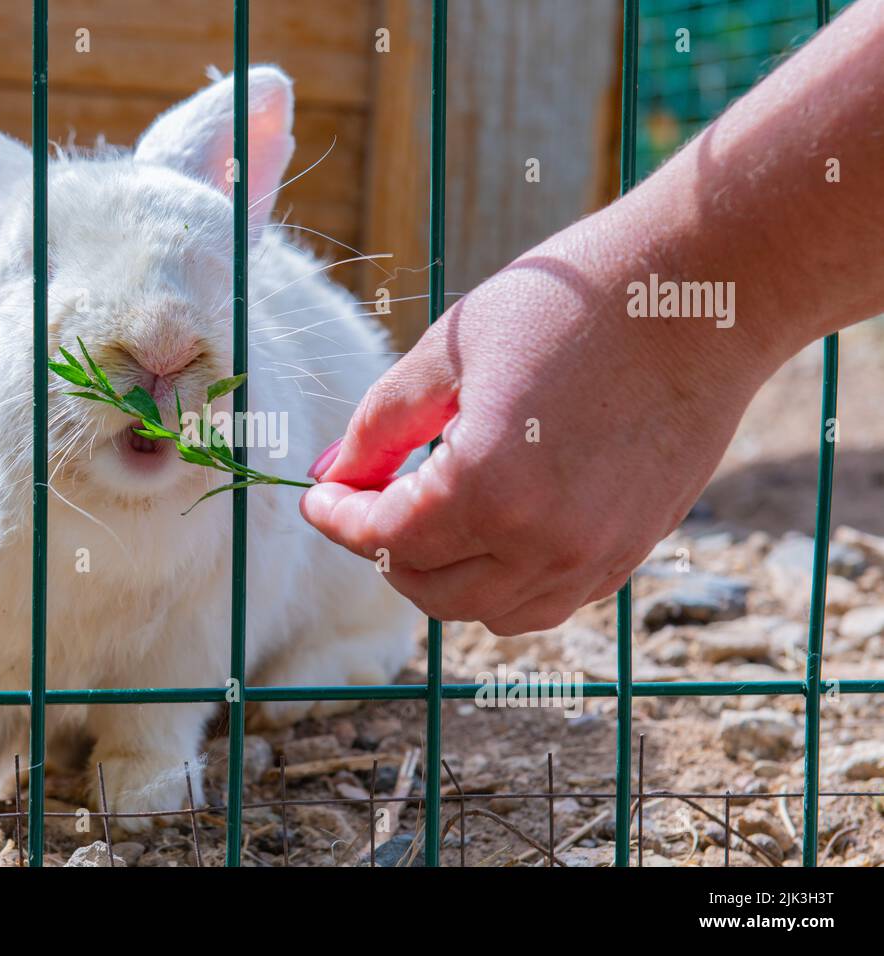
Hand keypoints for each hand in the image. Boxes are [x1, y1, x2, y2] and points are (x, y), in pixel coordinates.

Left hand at [299, 207, 784, 634]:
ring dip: (440, 576)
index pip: (382, 536)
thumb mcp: (448, 351)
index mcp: (489, 490)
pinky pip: (546, 601)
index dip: (337, 517)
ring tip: (424, 517)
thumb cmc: (569, 304)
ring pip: (488, 611)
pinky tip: (489, 530)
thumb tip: (329, 474)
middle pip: (428, 589)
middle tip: (363, 502)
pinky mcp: (631, 552)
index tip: (316, 497)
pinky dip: (500, 583)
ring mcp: (595, 557)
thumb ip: (378, 425)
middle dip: (380, 550)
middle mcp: (544, 543)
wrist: (699, 295)